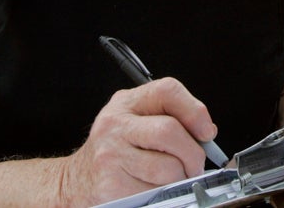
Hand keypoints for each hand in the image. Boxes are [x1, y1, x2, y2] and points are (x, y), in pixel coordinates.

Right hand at [58, 78, 218, 204]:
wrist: (77, 181)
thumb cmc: (115, 151)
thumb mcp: (136, 122)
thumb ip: (169, 119)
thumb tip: (206, 132)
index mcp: (127, 103)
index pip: (167, 90)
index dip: (194, 110)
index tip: (206, 131)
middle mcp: (115, 125)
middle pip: (170, 131)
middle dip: (192, 153)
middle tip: (194, 164)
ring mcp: (111, 155)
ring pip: (168, 166)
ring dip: (180, 177)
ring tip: (171, 177)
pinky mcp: (112, 184)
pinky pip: (156, 190)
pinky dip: (163, 193)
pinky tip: (151, 188)